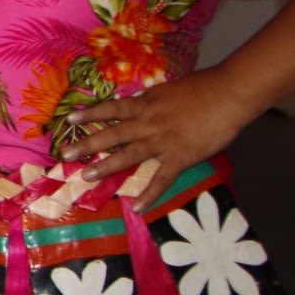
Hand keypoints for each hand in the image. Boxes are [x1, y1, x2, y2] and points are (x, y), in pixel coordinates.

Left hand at [61, 70, 252, 206]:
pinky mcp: (180, 157)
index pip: (112, 109)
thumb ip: (153, 101)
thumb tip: (139, 104)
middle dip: (88, 143)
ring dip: (106, 166)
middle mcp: (148, 122)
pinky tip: (136, 206)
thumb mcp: (169, 90)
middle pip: (112, 134)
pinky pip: (161, 179)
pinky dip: (149, 194)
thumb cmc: (204, 88)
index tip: (69, 120)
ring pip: (129, 156)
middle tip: (65, 153)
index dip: (91, 114)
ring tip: (86, 176)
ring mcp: (162, 141)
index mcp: (146, 104)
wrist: (228, 94)